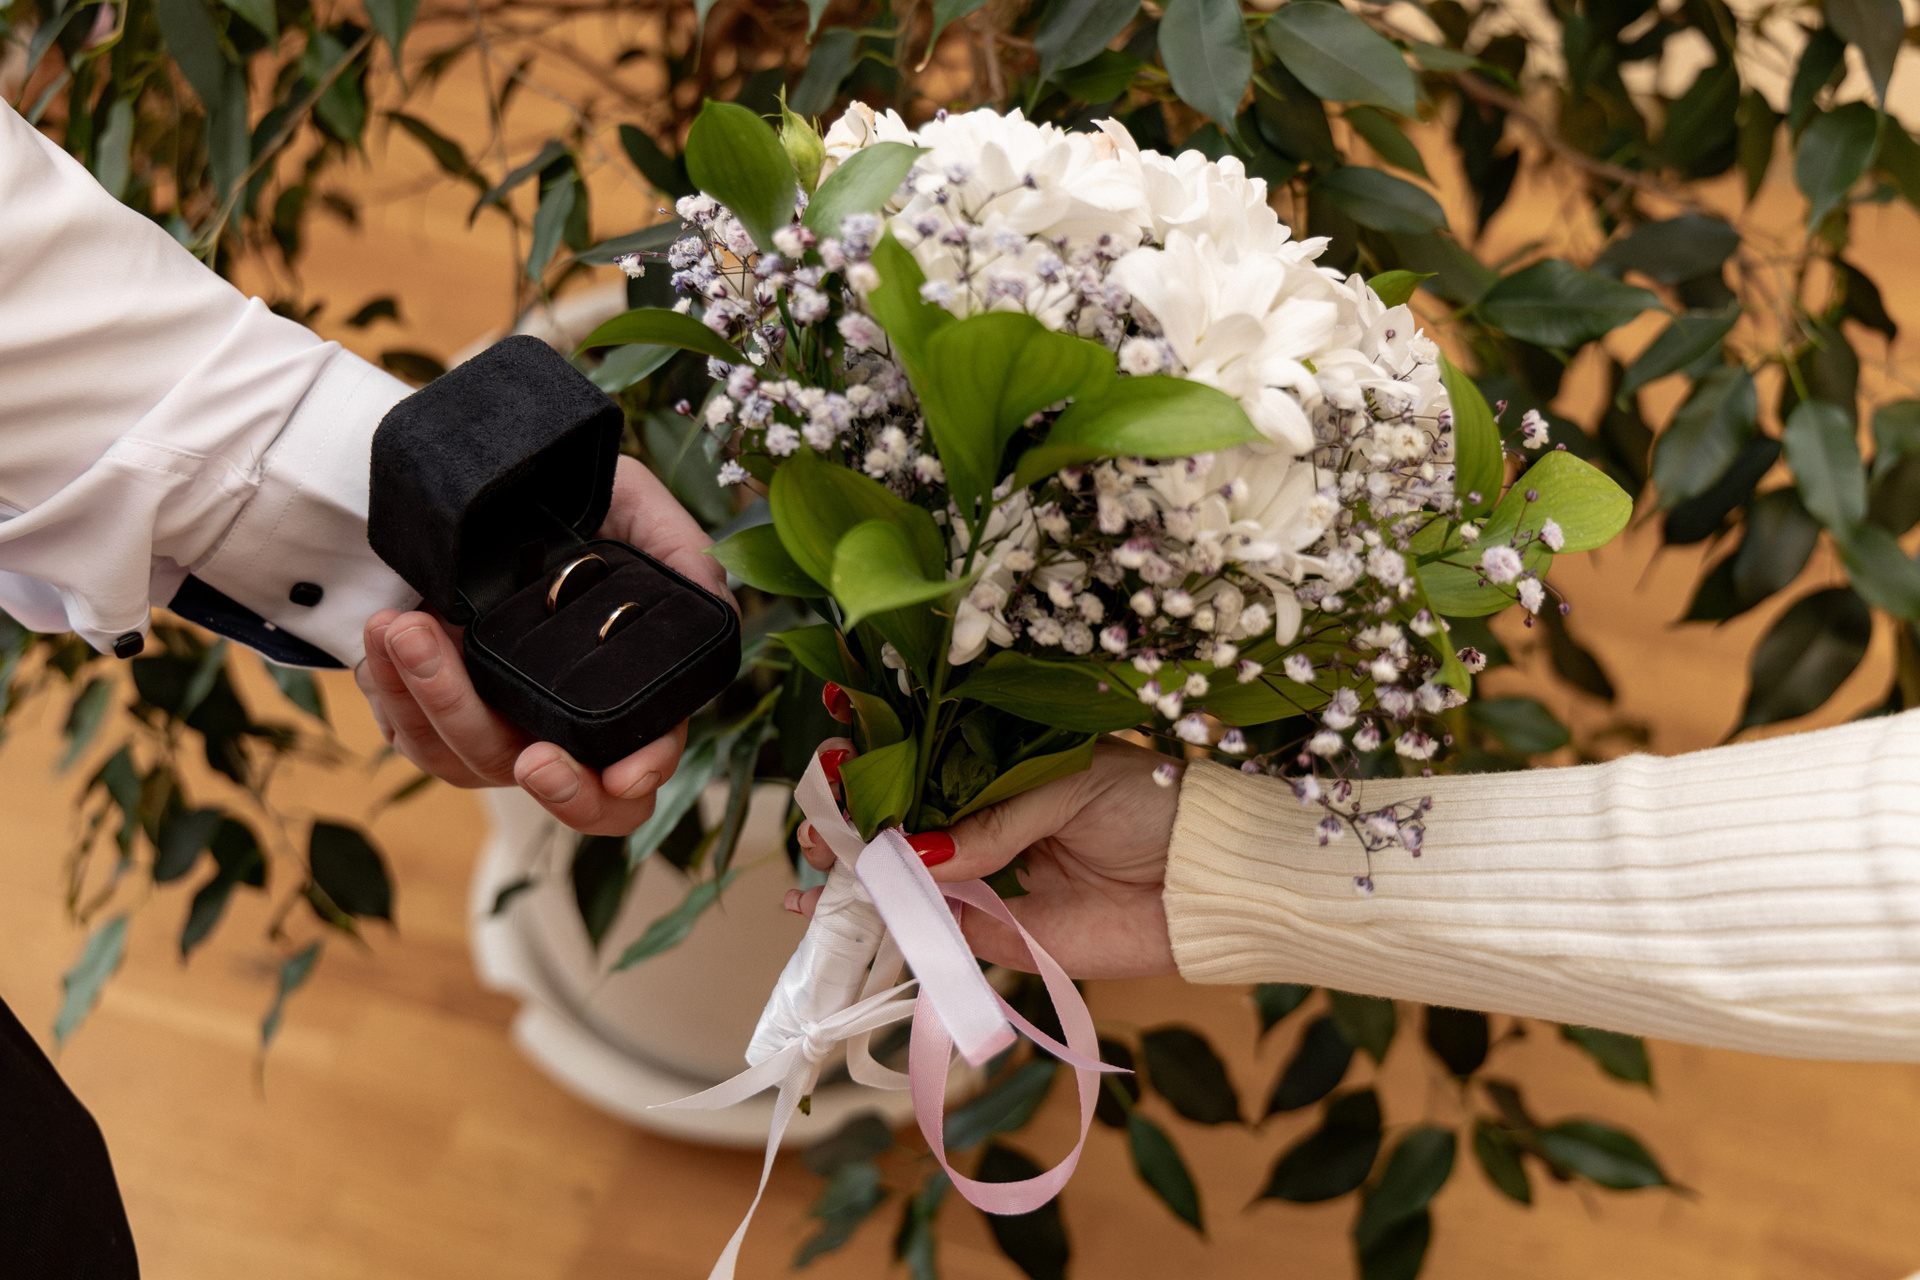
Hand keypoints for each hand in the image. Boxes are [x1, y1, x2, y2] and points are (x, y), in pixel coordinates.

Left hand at [355, 455, 736, 834]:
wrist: (475, 476)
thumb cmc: (567, 493)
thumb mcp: (636, 507)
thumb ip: (682, 554)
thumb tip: (713, 606)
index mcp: (622, 685)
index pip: (642, 758)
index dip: (640, 778)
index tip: (626, 772)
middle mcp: (561, 716)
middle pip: (565, 789)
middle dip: (554, 787)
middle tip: (536, 758)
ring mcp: (496, 718)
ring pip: (471, 759)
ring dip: (437, 702)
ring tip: (405, 627)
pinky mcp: (432, 709)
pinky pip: (411, 734)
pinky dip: (391, 691)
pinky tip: (383, 636)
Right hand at [789, 738, 1180, 978]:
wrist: (1209, 882)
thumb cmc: (1151, 807)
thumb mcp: (1065, 787)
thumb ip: (990, 821)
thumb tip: (914, 852)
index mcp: (1002, 771)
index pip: (924, 763)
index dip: (875, 759)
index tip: (833, 748)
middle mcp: (988, 824)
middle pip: (901, 824)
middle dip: (851, 823)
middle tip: (814, 826)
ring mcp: (990, 881)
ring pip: (907, 880)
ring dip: (856, 875)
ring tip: (813, 866)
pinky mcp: (1003, 937)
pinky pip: (939, 934)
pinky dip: (894, 926)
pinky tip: (850, 911)